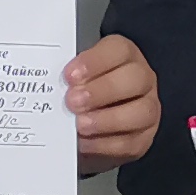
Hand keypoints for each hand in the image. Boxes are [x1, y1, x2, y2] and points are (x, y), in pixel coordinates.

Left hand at [65, 34, 157, 174]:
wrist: (89, 126)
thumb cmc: (82, 93)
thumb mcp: (76, 77)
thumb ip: (69, 77)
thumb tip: (48, 83)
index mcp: (124, 57)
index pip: (119, 50)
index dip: (95, 61)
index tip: (69, 75)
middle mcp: (142, 80)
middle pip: (134, 79)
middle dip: (102, 91)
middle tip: (72, 101)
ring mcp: (147, 109)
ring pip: (140, 112)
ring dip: (107, 119)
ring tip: (79, 125)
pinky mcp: (142, 138)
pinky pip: (130, 142)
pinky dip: (104, 144)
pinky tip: (84, 142)